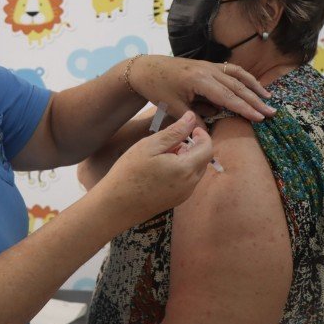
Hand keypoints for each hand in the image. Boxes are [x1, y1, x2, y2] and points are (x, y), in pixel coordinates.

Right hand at [96, 111, 212, 227]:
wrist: (115, 205)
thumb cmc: (129, 172)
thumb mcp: (150, 145)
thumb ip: (175, 131)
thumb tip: (192, 118)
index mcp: (186, 169)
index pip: (208, 148)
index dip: (201, 134)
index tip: (188, 128)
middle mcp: (190, 184)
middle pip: (203, 159)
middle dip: (192, 146)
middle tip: (170, 141)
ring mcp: (184, 195)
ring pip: (195, 170)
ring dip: (186, 158)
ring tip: (161, 155)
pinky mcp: (176, 200)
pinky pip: (186, 181)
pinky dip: (180, 170)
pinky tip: (159, 169)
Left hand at [128, 55, 274, 124]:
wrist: (146, 68)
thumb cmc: (158, 89)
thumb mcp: (173, 108)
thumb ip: (193, 121)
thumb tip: (209, 136)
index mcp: (200, 80)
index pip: (228, 97)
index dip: (245, 108)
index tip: (260, 118)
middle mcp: (208, 70)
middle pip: (237, 86)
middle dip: (255, 101)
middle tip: (272, 113)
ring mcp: (209, 66)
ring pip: (237, 76)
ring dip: (254, 87)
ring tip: (268, 99)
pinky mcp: (208, 65)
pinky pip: (231, 70)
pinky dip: (244, 78)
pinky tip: (252, 86)